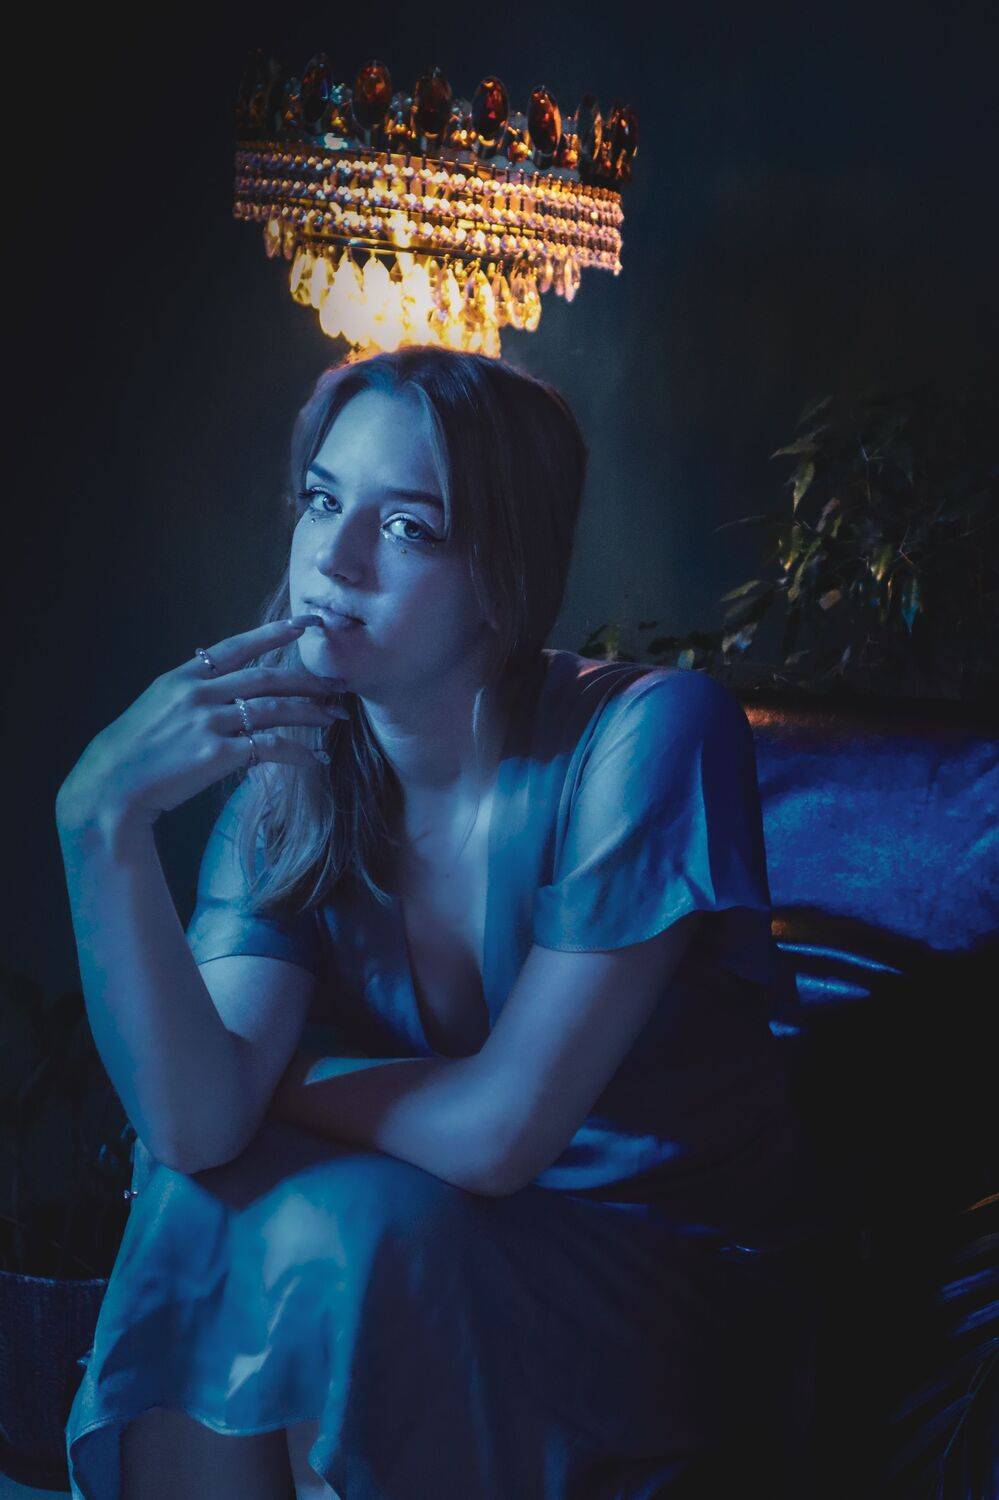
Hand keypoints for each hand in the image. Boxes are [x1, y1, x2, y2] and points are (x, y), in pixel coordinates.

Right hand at [56, 615, 348, 829]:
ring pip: (275, 709)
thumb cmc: (136, 750)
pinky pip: (270, 746)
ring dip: (310, 713)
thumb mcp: (158, 705)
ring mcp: (209, 722)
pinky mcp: (218, 754)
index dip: (276, 633)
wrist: (112, 785)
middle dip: (307, 681)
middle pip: (267, 679)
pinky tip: (315, 758)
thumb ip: (192, 690)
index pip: (238, 646)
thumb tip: (223, 682)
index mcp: (186, 676)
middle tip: (337, 685)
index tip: (307, 623)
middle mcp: (200, 693)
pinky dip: (298, 752)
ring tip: (334, 718)